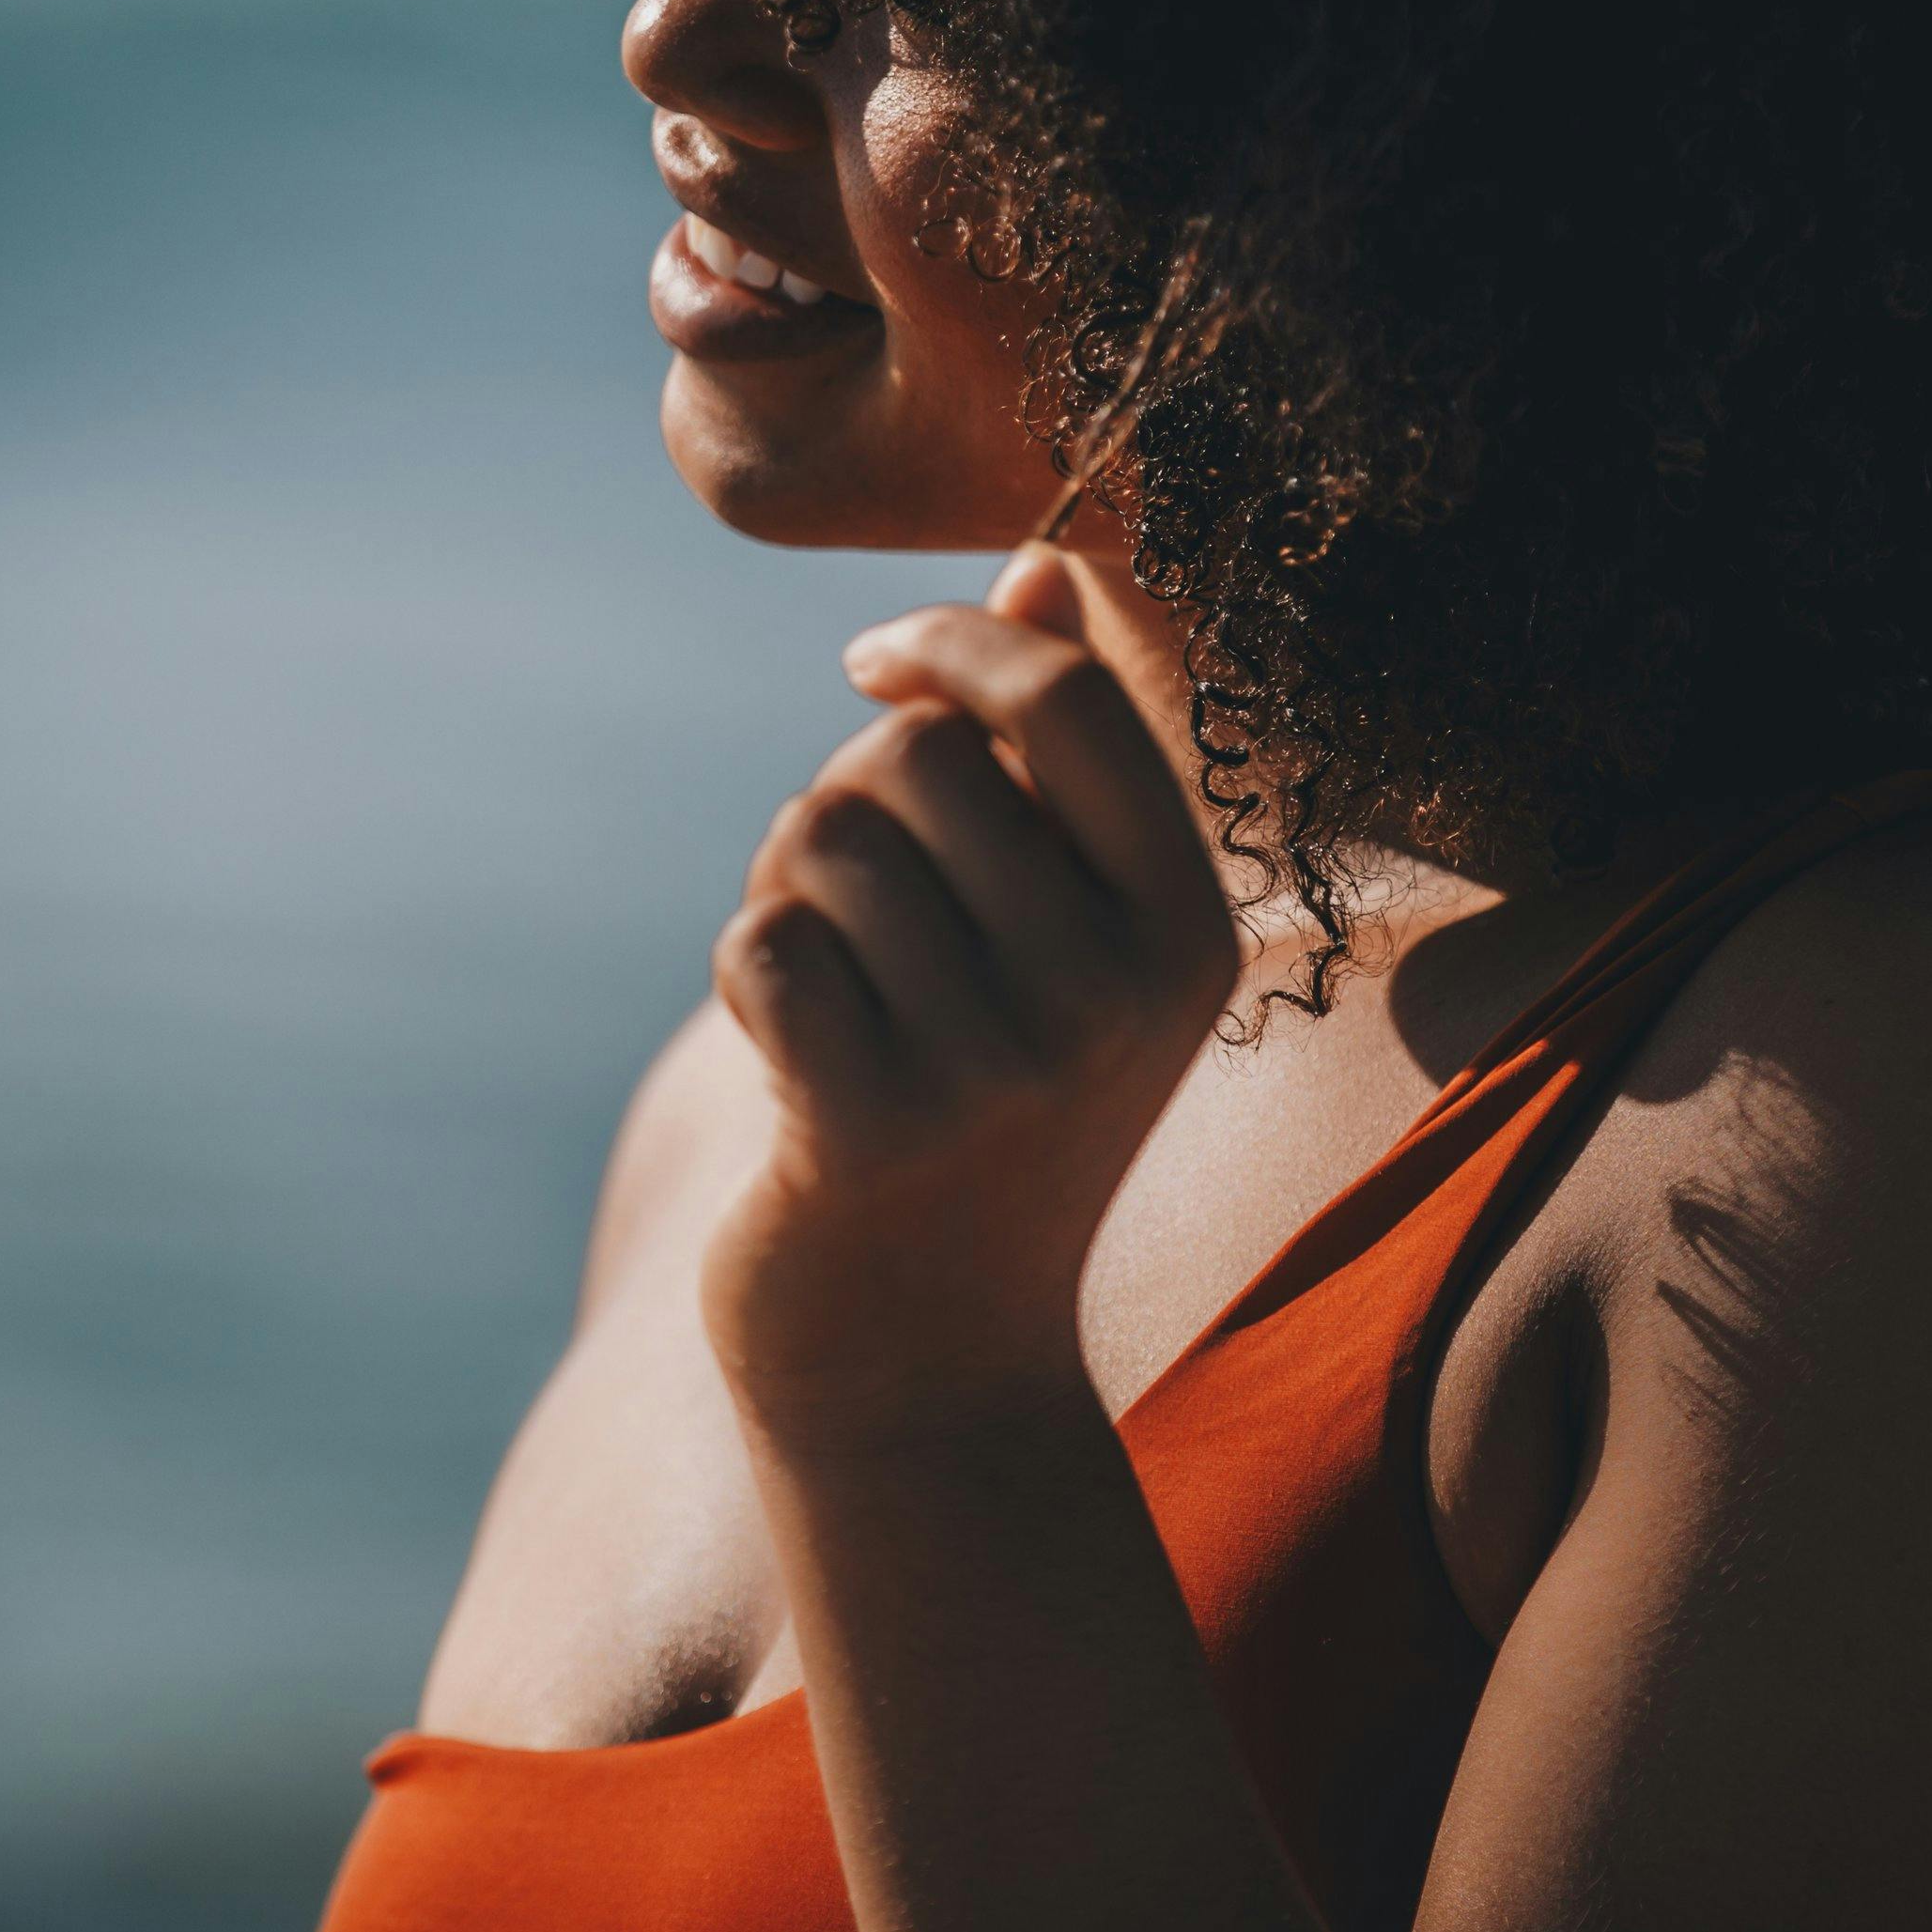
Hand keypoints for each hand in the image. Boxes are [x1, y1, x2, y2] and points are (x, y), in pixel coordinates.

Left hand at [701, 546, 1240, 1440]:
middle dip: (847, 800)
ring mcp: (997, 1069)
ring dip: (790, 893)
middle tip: (863, 915)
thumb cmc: (992, 1111)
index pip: (1063, 696)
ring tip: (836, 990)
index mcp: (1183, 928)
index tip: (877, 672)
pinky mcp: (871, 1129)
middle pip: (914, 757)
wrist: (928, 1365)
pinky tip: (795, 1059)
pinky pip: (757, 941)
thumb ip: (1056, 756)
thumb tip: (1041, 565)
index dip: (950, 645)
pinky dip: (748, 974)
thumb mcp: (1064, 936)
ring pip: (818, 837)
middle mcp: (1112, 995)